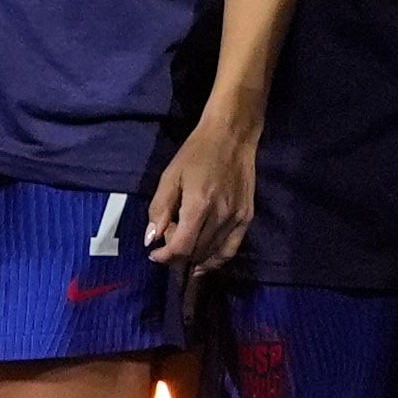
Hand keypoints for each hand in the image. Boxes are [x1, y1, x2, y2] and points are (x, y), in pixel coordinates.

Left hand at [155, 108, 259, 272]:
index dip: (165, 256)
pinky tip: (204, 261)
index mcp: (199, 204)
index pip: (182, 247)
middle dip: (176, 256)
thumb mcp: (170, 176)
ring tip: (183, 251)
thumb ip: (159, 209)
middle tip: (167, 244)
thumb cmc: (197, 153)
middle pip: (196, 252)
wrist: (232, 136)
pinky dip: (216, 259)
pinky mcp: (247, 217)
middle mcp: (221, 215)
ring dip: (194, 258)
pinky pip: (231, 249)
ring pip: (212, 253)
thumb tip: (151, 240)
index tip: (154, 254)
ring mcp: (237, 218)